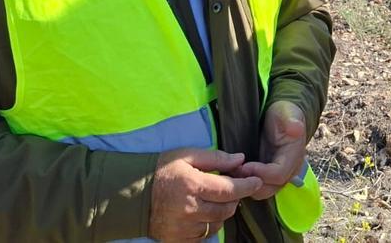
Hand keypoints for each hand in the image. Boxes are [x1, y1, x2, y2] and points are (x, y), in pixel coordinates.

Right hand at [148, 147, 262, 241]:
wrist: (133, 195)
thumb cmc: (163, 170)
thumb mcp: (188, 155)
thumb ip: (216, 158)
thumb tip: (240, 159)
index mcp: (192, 185)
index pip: (229, 189)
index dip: (247, 186)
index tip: (257, 182)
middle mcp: (189, 209)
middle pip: (226, 209)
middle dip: (235, 198)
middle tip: (232, 188)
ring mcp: (183, 227)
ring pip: (217, 224)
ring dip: (222, 212)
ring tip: (215, 200)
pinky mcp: (178, 239)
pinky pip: (203, 235)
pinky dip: (208, 224)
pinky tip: (203, 213)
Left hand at [233, 101, 309, 200]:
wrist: (283, 117)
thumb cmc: (284, 113)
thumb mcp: (287, 112)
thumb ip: (292, 120)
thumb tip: (296, 128)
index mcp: (295, 156)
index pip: (278, 175)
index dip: (261, 173)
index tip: (244, 165)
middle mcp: (290, 170)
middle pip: (270, 188)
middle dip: (250, 182)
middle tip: (234, 170)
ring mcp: (280, 176)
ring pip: (263, 191)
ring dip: (247, 184)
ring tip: (233, 171)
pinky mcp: (269, 177)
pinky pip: (258, 187)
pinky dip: (246, 184)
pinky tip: (236, 174)